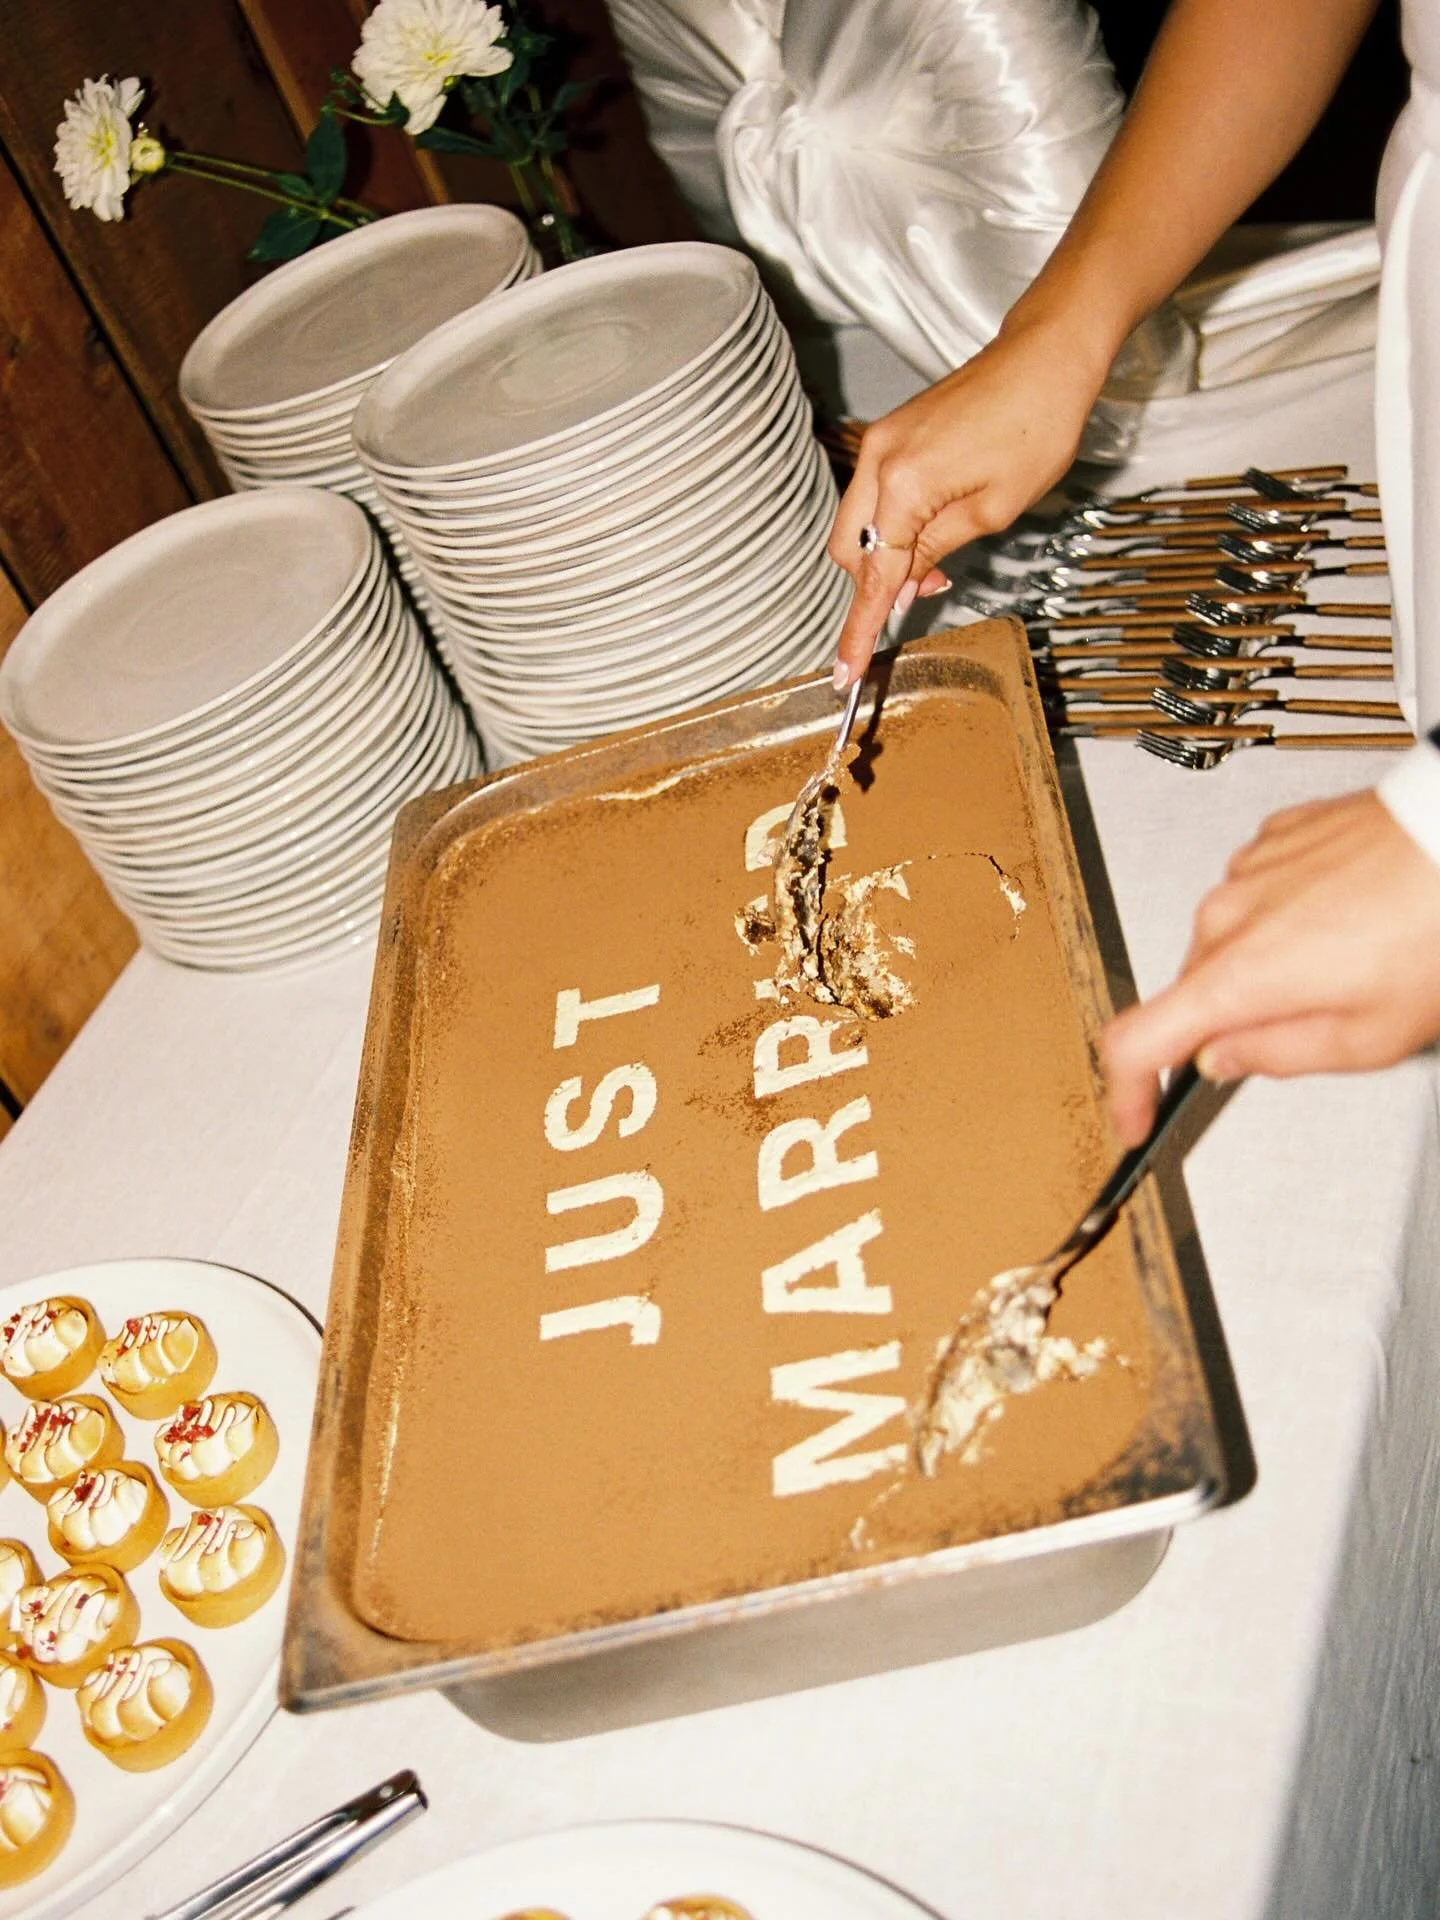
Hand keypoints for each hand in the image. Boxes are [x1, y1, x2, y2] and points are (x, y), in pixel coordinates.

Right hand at [827, 309, 1110, 685]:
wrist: (1045, 357)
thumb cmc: (1036, 427)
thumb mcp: (993, 510)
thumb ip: (935, 552)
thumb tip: (898, 587)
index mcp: (903, 485)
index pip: (873, 575)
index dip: (859, 628)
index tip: (843, 672)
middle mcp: (878, 461)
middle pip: (848, 551)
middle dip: (874, 583)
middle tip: (925, 593)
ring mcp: (880, 443)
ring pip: (856, 524)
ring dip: (886, 553)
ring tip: (938, 561)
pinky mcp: (890, 433)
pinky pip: (872, 496)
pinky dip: (891, 523)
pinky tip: (931, 526)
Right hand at [1102, 791, 1439, 1144]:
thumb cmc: (1434, 927)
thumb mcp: (1372, 1036)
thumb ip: (1279, 1057)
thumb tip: (1225, 1060)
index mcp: (1238, 976)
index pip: (1136, 1044)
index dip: (1128, 1092)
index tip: (1135, 1115)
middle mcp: (1224, 917)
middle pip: (1194, 993)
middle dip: (1235, 1020)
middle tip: (1316, 1022)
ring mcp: (1245, 870)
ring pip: (1227, 943)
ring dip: (1266, 965)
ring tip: (1349, 958)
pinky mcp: (1272, 838)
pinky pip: (1258, 894)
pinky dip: (1287, 916)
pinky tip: (1345, 917)